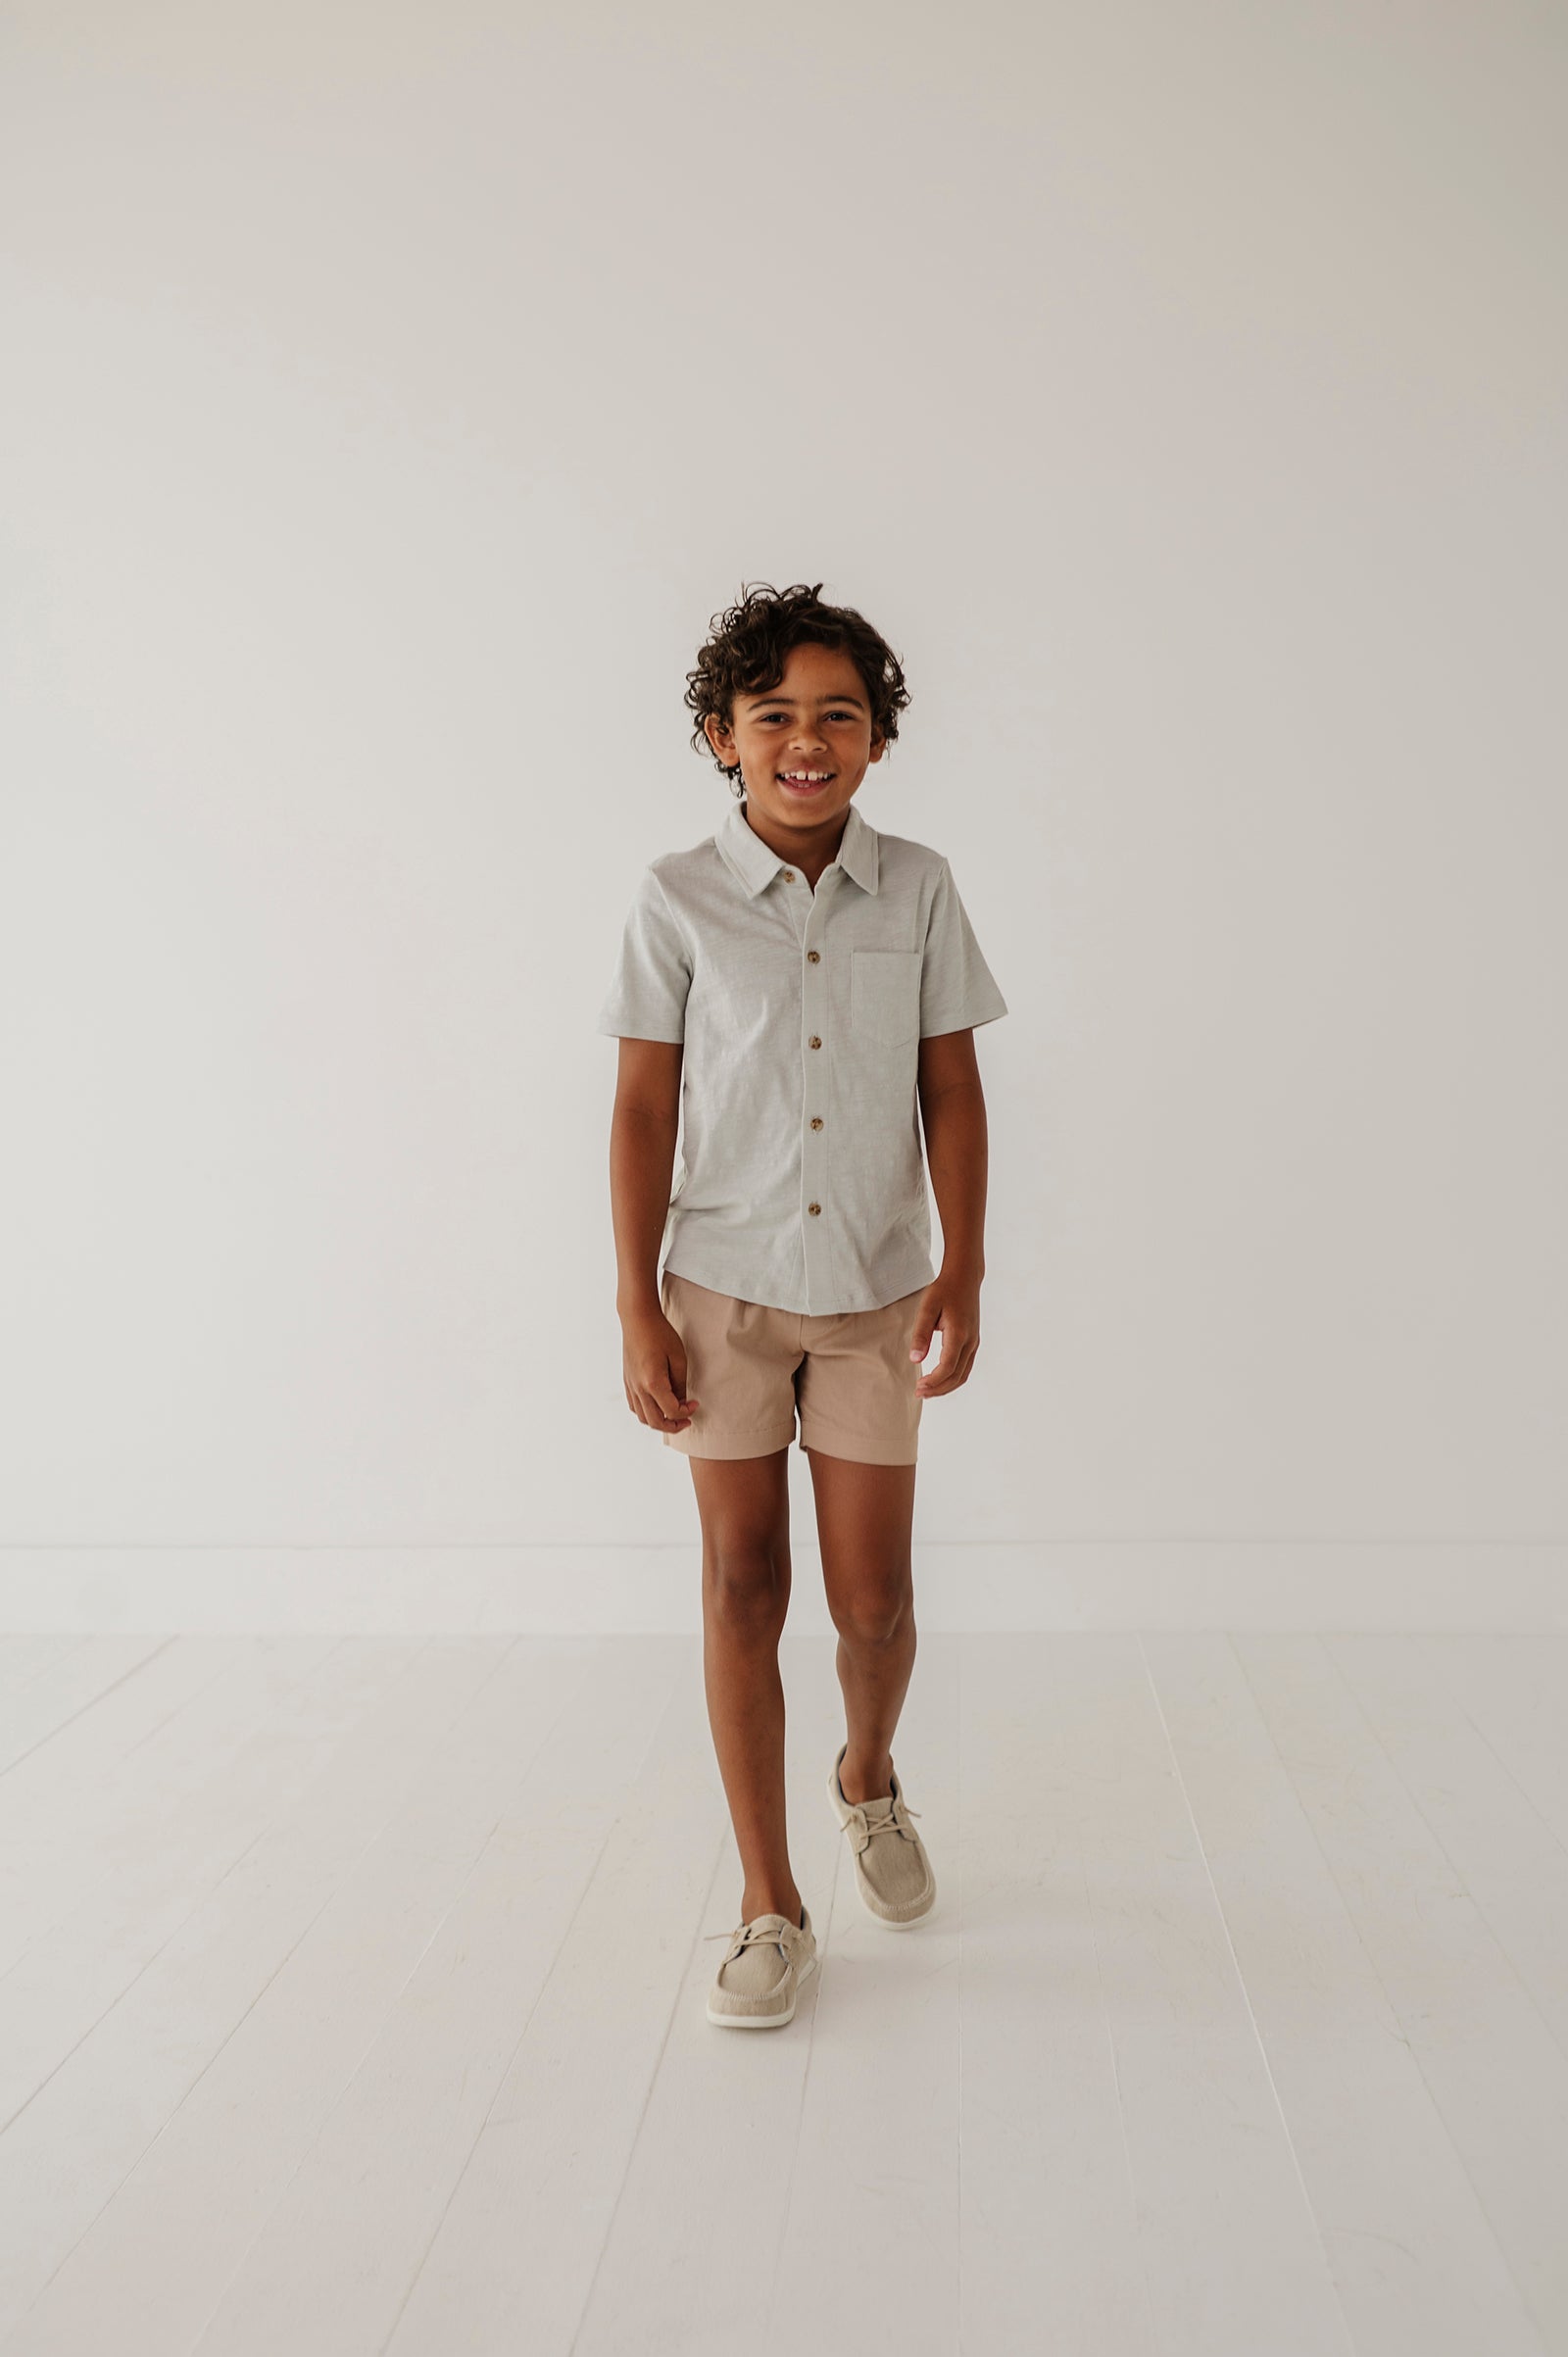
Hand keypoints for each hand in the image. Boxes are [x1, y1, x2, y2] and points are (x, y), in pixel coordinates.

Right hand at [621, 1307, 699, 1433]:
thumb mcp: (678, 1358)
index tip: (695, 1404)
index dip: (686, 1412)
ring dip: (659, 1422)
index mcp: (653, 1382)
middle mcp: (639, 1388)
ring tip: (673, 1415)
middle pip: (655, 1422)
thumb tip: (681, 1402)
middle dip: (673, 1426)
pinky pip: (634, 1406)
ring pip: (643, 1417)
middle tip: (687, 1420)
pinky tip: (657, 1406)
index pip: (671, 1411)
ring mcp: (630, 1385)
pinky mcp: (627, 1381)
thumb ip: (680, 1384)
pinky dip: (647, 1413)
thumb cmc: (660, 1334)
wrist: (637, 1318)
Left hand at [909, 1268, 981, 1397]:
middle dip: (938, 1389)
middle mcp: (970, 1341)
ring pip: (963, 1375)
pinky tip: (939, 1380)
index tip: (918, 1387)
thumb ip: (921, 1334)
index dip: (933, 1381)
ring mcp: (974, 1343)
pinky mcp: (973, 1342)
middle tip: (919, 1393)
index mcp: (959, 1334)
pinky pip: (965, 1368)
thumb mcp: (927, 1308)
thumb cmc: (943, 1291)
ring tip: (927, 1391)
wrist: (964, 1278)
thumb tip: (915, 1359)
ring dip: (946, 1387)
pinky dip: (953, 1379)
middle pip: (956, 1376)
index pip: (947, 1367)